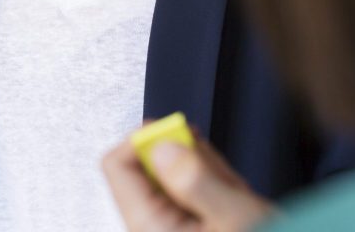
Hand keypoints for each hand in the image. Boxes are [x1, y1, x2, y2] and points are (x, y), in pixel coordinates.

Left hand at [103, 130, 275, 231]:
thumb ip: (195, 179)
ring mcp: (171, 224)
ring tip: (236, 199)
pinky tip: (237, 203)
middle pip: (149, 164)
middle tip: (221, 180)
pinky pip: (193, 187)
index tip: (179, 132)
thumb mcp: (234, 217)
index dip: (145, 138)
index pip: (117, 164)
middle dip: (191, 161)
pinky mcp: (188, 222)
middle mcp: (152, 226)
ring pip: (176, 172)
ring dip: (210, 175)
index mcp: (149, 227)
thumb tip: (161, 144)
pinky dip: (218, 186)